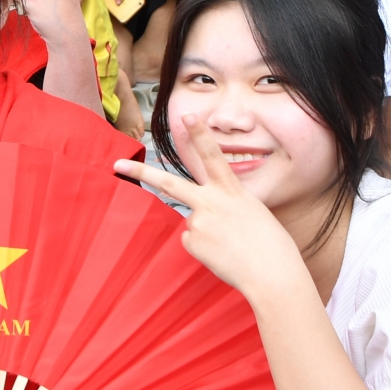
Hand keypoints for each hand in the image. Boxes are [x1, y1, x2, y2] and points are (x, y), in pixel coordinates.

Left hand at [114, 112, 303, 298]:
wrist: (273, 274)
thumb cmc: (271, 246)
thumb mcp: (252, 213)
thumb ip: (225, 206)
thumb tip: (200, 217)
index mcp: (232, 191)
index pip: (212, 156)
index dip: (199, 134)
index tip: (187, 115)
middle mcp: (211, 201)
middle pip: (168, 183)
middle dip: (141, 171)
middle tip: (117, 163)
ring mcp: (198, 221)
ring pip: (193, 221)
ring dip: (209, 232)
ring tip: (233, 246)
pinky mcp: (192, 241)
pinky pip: (193, 241)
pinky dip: (206, 248)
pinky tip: (224, 254)